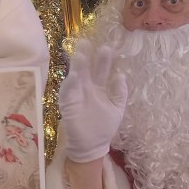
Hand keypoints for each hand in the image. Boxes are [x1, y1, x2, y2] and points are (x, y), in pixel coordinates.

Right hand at [58, 41, 127, 162]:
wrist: (91, 146)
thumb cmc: (103, 127)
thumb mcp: (117, 109)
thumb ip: (120, 93)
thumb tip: (121, 75)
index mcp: (98, 87)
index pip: (101, 69)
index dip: (103, 59)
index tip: (107, 47)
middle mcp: (86, 87)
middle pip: (85, 68)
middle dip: (85, 55)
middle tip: (86, 42)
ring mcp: (76, 94)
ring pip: (75, 77)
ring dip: (76, 67)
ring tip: (80, 55)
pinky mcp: (67, 104)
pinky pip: (67, 92)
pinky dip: (70, 84)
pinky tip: (74, 77)